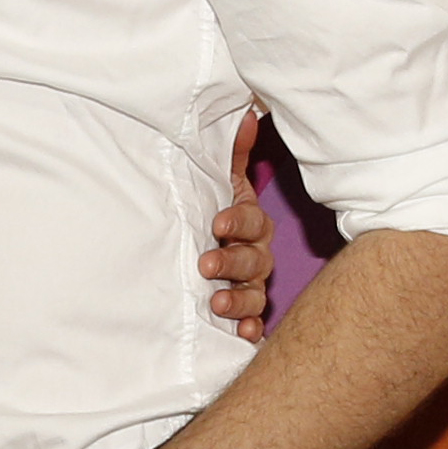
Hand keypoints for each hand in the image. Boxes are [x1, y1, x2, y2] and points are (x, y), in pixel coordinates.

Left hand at [204, 108, 274, 341]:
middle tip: (205, 265)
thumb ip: (231, 153)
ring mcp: (250, 284)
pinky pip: (253, 321)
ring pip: (254, 293)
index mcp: (249, 223)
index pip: (252, 222)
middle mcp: (254, 255)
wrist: (193, 248)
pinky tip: (242, 334)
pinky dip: (249, 328)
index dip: (238, 222)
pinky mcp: (241, 311)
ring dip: (238, 298)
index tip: (216, 223)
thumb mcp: (217, 181)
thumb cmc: (211, 210)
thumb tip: (247, 113)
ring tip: (216, 302)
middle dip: (231, 262)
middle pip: (254, 260)